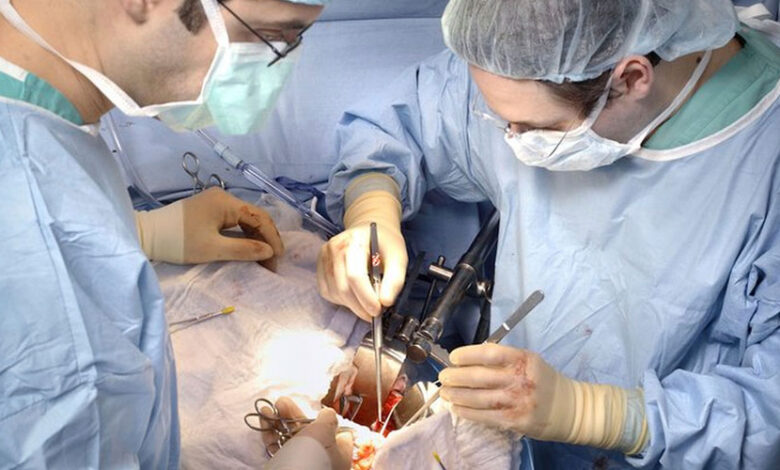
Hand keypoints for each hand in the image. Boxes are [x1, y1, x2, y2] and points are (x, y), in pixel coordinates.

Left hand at [136, 188, 283, 267]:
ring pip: (245, 220)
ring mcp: (216, 202)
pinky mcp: (209, 210)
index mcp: (226, 202)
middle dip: (266, 239)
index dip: (272, 238)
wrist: (145, 236)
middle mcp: (224, 197)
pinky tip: (249, 248)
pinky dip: (244, 235)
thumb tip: (269, 251)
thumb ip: (244, 249)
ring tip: (264, 258)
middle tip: (273, 262)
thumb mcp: (212, 249)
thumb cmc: (178, 242)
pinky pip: (234, 221)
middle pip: (254, 217)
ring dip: (256, 238)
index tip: (278, 258)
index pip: (259, 217)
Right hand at [261, 397, 353, 469]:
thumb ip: (328, 417)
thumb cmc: (312, 456)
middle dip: (292, 414)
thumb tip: (327, 413)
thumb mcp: (325, 430)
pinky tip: (263, 420)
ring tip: (267, 409)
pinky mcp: (284, 467)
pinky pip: (278, 448)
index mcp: (339, 453)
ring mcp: (302, 464)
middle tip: (280, 402)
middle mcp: (321, 459)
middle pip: (309, 431)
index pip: (338, 434)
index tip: (315, 410)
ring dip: (278, 421)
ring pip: (290, 438)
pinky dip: (270, 433)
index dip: (326, 421)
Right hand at [317, 222, 406, 320]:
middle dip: (360, 306)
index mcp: (355, 241)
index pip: (355, 275)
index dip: (366, 297)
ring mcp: (324, 257)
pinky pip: (327, 292)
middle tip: (374, 312)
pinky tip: (354, 295)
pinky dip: (342, 300)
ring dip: (352, 305)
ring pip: (334, 293)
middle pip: (343, 288)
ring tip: (367, 301)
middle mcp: (335, 248)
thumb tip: (386, 302)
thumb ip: (395, 279)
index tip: (378, 310)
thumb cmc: (385, 244)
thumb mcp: (399, 257)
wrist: (368, 231)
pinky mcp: (320, 266)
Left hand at [438, 344, 563, 439]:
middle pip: (479, 377)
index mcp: (523, 359)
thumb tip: (469, 360)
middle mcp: (520, 379)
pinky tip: (457, 408)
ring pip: (479, 398)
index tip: (454, 358)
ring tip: (446, 393)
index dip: (467, 355)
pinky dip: (467, 413)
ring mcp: (518, 401)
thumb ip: (503, 359)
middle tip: (443, 377)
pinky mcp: (515, 421)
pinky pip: (485, 416)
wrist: (569, 408)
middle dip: (456, 377)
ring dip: (457, 396)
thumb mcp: (529, 361)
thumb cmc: (544, 381)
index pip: (489, 353)